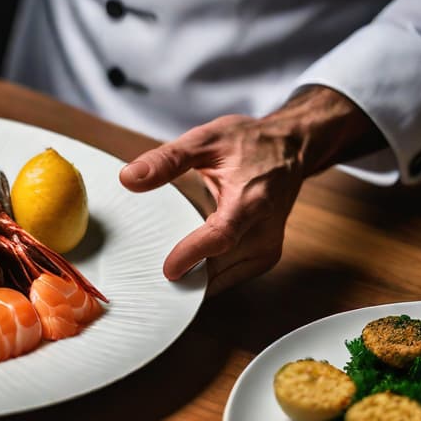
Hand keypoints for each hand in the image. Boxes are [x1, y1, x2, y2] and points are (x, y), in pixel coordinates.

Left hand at [119, 87, 385, 294]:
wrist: (292, 148)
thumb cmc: (250, 142)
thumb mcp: (206, 139)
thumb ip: (167, 160)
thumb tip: (129, 177)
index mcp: (251, 200)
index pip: (221, 236)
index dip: (193, 255)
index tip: (167, 269)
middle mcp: (264, 231)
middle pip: (220, 268)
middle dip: (185, 276)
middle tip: (146, 275)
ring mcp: (267, 248)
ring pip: (224, 280)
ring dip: (193, 280)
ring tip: (161, 269)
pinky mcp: (264, 258)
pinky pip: (229, 277)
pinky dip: (206, 277)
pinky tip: (185, 265)